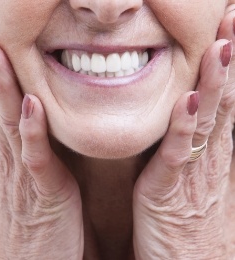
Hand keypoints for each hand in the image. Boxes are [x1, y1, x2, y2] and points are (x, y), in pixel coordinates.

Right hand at [0, 10, 82, 258]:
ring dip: (2, 84)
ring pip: (10, 119)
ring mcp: (25, 171)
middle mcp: (14, 153)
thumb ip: (37, 143)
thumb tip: (38, 113)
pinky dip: (32, 129)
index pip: (0, 95)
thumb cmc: (43, 214)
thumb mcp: (38, 171)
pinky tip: (30, 103)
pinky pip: (36, 155)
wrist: (38, 259)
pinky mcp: (43, 190)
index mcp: (16, 146)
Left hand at [133, 9, 234, 259]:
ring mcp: (194, 172)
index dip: (231, 64)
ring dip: (216, 82)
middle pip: (225, 99)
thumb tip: (192, 114)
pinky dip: (184, 126)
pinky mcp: (170, 191)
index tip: (231, 28)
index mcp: (213, 152)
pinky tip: (188, 100)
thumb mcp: (194, 177)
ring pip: (209, 120)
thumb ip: (192, 145)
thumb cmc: (188, 222)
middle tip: (234, 15)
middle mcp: (210, 156)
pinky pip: (178, 153)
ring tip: (222, 45)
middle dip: (231, 58)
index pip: (226, 99)